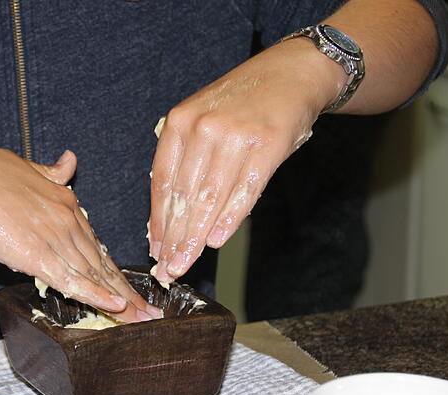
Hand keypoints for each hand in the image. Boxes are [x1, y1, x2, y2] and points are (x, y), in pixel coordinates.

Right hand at [0, 135, 160, 322]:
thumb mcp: (24, 166)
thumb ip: (51, 172)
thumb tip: (71, 161)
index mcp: (63, 199)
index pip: (94, 241)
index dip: (112, 267)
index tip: (126, 286)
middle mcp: (65, 217)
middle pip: (101, 261)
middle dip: (126, 289)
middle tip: (148, 310)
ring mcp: (53, 235)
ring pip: (94, 272)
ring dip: (119, 299)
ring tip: (140, 318)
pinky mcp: (35, 253)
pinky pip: (72, 279)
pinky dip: (96, 295)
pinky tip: (116, 308)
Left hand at [149, 39, 343, 283]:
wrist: (292, 73)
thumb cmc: (242, 102)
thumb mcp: (202, 117)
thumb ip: (185, 158)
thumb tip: (168, 215)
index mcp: (180, 121)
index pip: (162, 181)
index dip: (158, 220)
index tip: (155, 248)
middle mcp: (204, 127)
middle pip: (183, 195)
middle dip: (174, 237)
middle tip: (168, 268)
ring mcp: (236, 136)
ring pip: (209, 198)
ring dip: (196, 237)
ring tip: (186, 263)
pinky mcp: (268, 145)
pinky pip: (244, 191)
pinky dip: (229, 220)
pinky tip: (215, 241)